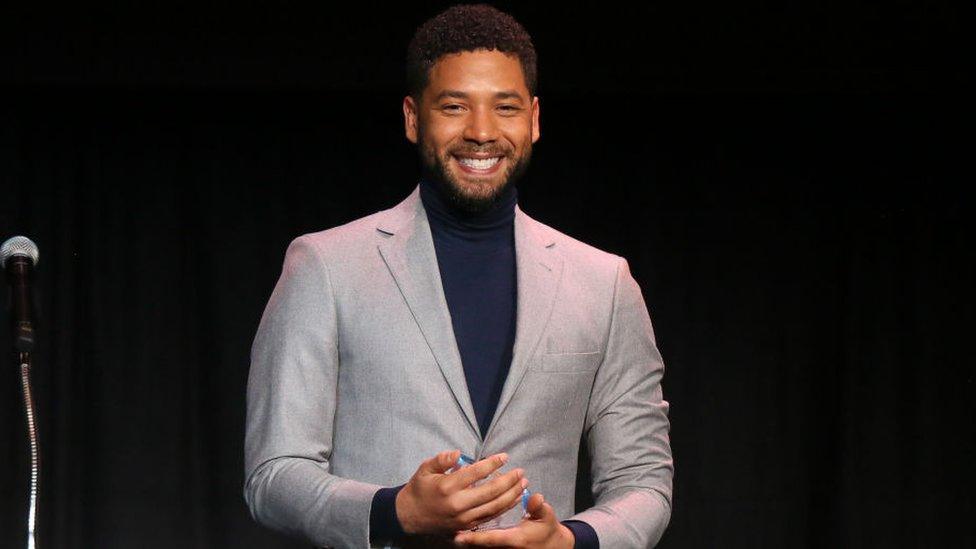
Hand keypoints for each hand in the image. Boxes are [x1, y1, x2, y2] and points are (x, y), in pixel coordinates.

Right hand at [396, 449, 527, 534]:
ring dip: (511, 494)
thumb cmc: (419, 489)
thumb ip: (442, 460)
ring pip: (494, 506)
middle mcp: (458, 503)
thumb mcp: (425, 469)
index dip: (492, 463)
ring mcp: (463, 517)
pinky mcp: (466, 526)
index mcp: (447, 486)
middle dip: (509, 480)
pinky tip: (515, 499)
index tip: (504, 456)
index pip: (475, 473)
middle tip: (520, 471)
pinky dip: (505, 507)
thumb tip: (457, 453)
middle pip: (490, 491)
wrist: (410, 516)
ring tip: (523, 483)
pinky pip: (490, 516)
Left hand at [453, 493, 574, 548]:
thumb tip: (536, 497)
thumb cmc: (547, 530)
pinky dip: (476, 542)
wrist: (552, 547)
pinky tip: (465, 535)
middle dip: (465, 541)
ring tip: (453, 533)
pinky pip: (487, 547)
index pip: (490, 539)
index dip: (474, 539)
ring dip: (469, 541)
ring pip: (483, 548)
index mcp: (515, 540)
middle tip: (448, 534)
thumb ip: (539, 508)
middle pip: (481, 546)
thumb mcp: (547, 517)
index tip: (458, 536)